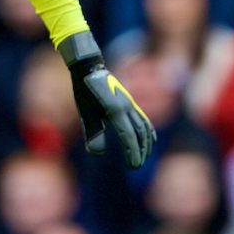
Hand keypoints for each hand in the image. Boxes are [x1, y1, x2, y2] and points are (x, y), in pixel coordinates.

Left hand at [57, 32, 155, 168]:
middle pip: (139, 133)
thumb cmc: (84, 90)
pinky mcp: (130, 102)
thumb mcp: (84, 111)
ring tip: (143, 157)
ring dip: (146, 143)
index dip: (132, 152)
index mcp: (115, 109)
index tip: (132, 166)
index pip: (128, 135)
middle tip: (136, 165)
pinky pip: (144, 119)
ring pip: (144, 126)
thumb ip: (92, 132)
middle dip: (140, 151)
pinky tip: (149, 140)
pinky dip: (148, 132)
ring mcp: (131, 103)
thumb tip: (97, 153)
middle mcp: (127, 106)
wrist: (90, 67)